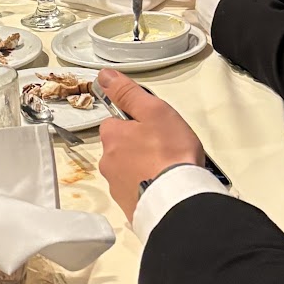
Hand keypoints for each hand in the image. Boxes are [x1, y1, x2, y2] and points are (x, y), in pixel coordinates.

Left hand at [96, 71, 203, 220]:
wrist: (177, 201)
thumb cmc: (169, 154)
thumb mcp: (154, 111)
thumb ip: (128, 93)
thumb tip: (105, 77)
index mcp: (111, 136)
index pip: (116, 122)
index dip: (136, 122)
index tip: (153, 127)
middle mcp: (108, 162)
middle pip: (122, 147)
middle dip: (139, 147)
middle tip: (165, 148)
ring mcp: (117, 186)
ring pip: (129, 170)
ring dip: (144, 168)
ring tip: (168, 169)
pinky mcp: (129, 206)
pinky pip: (137, 191)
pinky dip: (148, 187)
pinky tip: (164, 186)